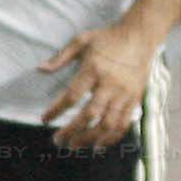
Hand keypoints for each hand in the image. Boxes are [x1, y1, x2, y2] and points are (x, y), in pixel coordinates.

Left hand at [40, 20, 158, 151]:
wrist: (140, 35)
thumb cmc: (108, 37)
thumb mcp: (82, 40)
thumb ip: (60, 57)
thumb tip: (40, 70)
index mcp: (94, 69)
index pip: (72, 95)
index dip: (57, 110)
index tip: (45, 120)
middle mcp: (110, 84)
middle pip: (90, 114)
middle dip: (72, 131)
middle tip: (58, 140)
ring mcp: (125, 93)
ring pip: (108, 123)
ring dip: (90, 138)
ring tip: (76, 145)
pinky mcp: (135, 98)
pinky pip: (124, 123)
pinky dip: (112, 137)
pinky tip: (99, 144)